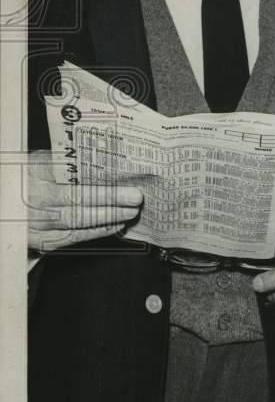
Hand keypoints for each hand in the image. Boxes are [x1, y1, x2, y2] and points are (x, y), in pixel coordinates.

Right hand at [26, 150, 143, 252]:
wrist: (10, 204)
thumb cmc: (33, 179)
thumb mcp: (45, 163)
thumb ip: (70, 164)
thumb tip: (110, 162)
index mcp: (35, 171)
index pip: (70, 174)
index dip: (97, 177)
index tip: (123, 177)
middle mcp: (33, 196)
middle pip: (75, 198)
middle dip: (110, 198)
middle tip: (135, 197)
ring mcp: (35, 220)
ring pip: (76, 219)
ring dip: (108, 216)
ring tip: (130, 211)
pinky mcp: (41, 239)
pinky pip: (73, 236)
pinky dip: (97, 231)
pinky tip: (115, 225)